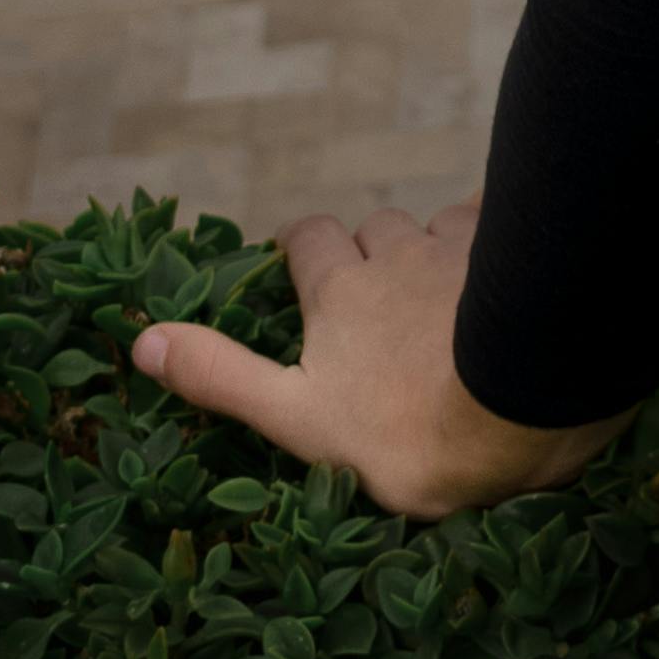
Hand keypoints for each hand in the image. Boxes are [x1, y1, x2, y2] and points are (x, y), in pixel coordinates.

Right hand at [129, 198, 624, 519]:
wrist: (515, 412)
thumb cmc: (401, 432)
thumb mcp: (295, 417)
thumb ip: (222, 377)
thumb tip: (142, 342)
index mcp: (338, 291)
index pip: (309, 239)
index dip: (305, 251)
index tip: (305, 266)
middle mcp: (393, 255)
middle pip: (373, 230)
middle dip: (370, 252)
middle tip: (379, 297)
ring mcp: (457, 252)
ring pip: (434, 227)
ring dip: (431, 249)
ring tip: (444, 293)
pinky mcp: (513, 257)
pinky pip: (496, 227)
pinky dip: (493, 241)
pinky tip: (505, 264)